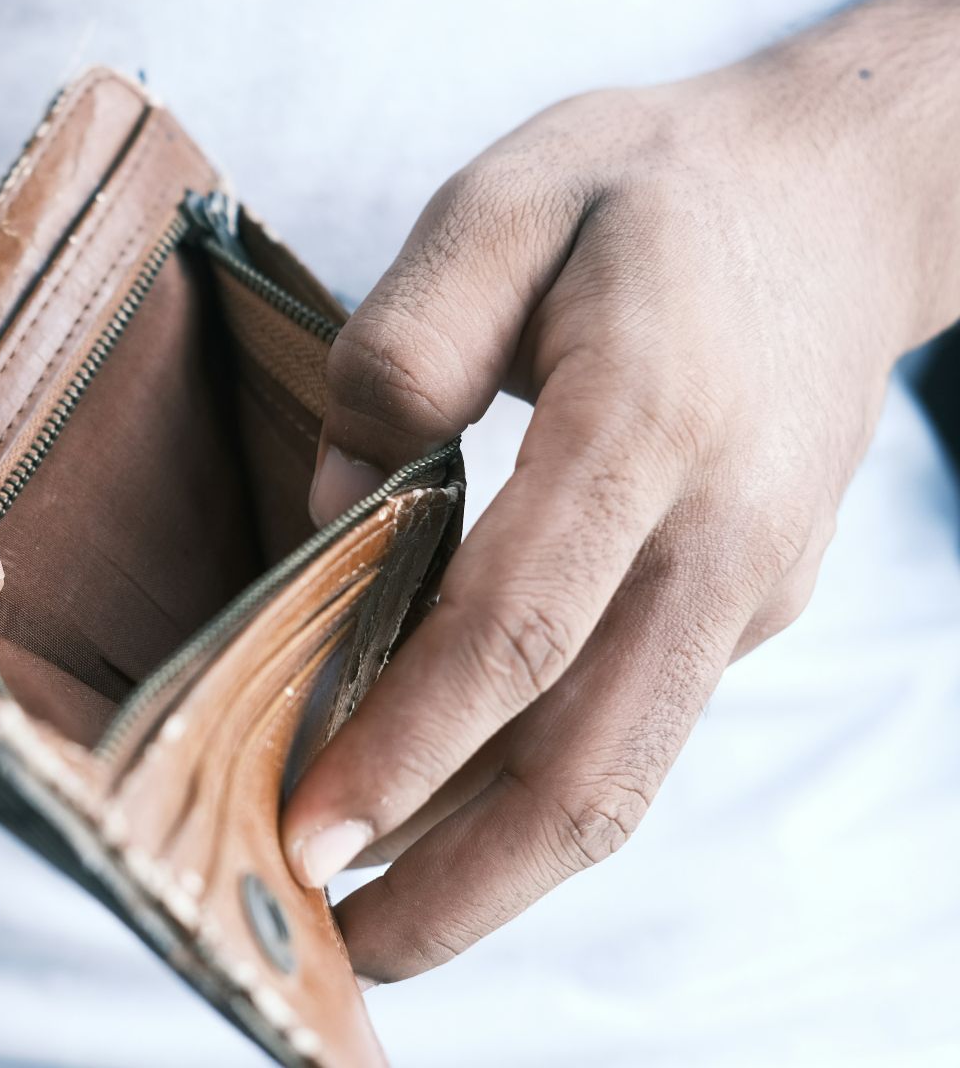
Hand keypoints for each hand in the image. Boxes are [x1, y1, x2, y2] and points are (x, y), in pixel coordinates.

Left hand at [282, 2, 959, 984]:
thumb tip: (337, 506)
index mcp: (648, 422)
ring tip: (376, 923)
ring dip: (498, 871)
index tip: (307, 831)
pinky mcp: (747, 608)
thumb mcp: (506, 200)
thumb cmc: (647, 193)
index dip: (409, 745)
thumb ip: (406, 345)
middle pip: (592, 762)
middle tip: (335, 948)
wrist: (836, 200)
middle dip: (460, 883)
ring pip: (623, 773)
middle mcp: (717, 535)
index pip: (520, 627)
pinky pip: (632, 725)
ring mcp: (747, 586)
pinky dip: (534, 792)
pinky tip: (441, 811)